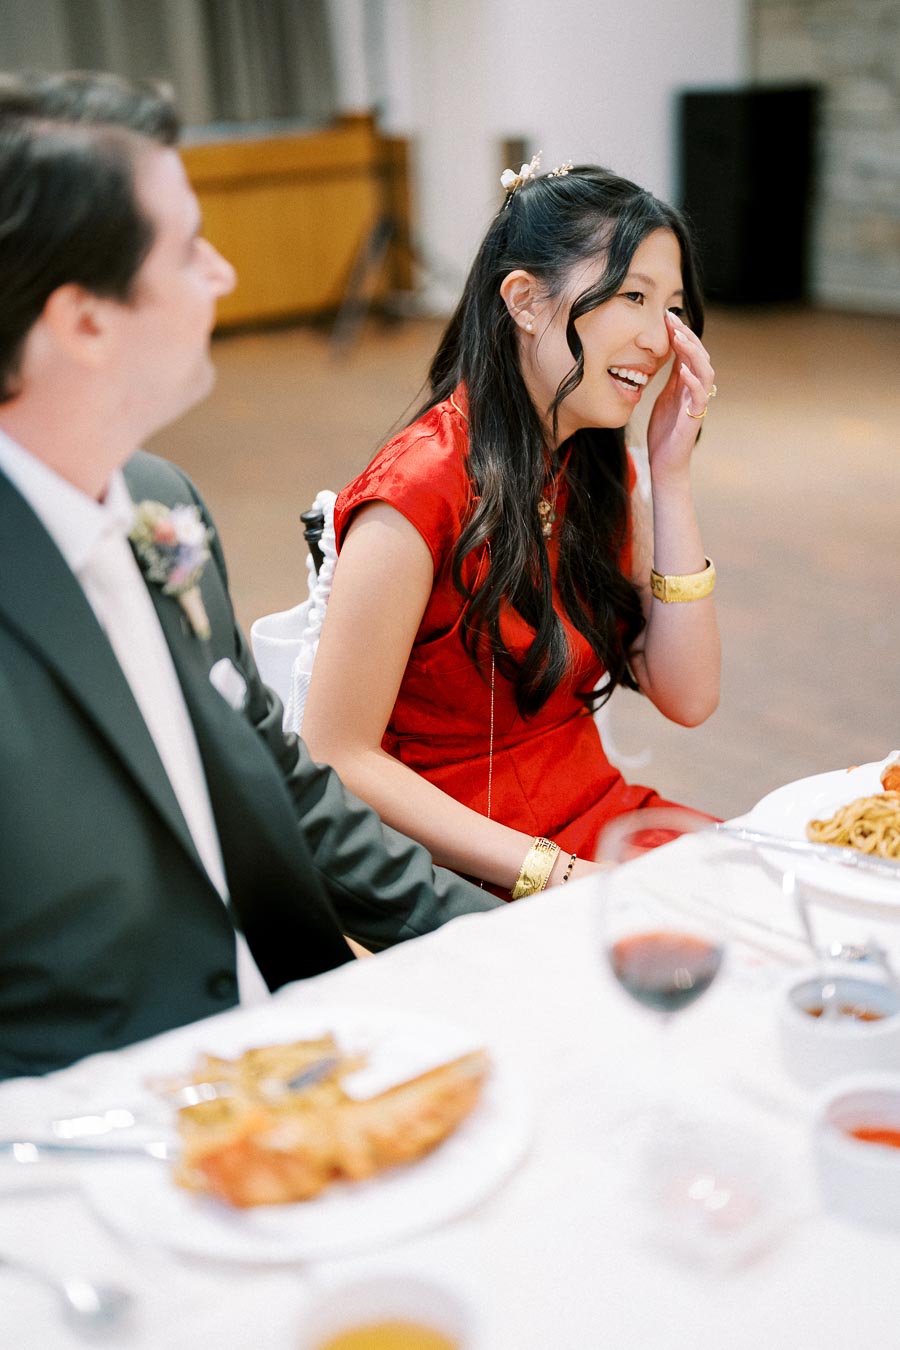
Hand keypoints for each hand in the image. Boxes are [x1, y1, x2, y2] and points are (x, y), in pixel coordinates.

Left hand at [645, 312, 715, 484]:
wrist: (665, 461)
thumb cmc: (664, 430)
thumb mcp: (666, 396)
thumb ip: (671, 376)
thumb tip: (671, 351)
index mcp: (687, 382)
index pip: (688, 351)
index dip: (680, 333)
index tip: (666, 316)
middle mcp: (696, 389)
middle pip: (699, 356)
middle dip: (687, 336)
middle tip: (672, 319)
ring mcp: (698, 403)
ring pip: (705, 371)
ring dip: (692, 354)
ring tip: (680, 339)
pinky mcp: (695, 418)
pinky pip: (700, 397)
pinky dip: (693, 382)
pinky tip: (683, 370)